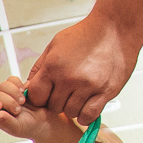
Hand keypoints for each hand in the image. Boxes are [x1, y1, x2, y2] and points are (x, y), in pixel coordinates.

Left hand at [22, 12, 141, 123]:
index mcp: (53, 66)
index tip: (46, 93)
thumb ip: (39, 68)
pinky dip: (85, 114)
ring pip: (70, 113)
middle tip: (65, 91)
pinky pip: (88, 115)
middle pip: (53, 107)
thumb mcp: (55, 45)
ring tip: (78, 94)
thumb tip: (27, 88)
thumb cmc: (84, 35)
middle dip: (56, 101)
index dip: (39, 98)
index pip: (36, 97)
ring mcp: (88, 86)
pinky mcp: (106, 91)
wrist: (115, 27)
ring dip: (72, 107)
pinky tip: (86, 104)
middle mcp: (69, 78)